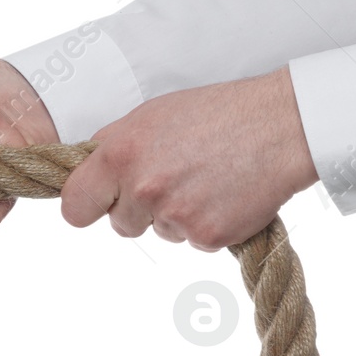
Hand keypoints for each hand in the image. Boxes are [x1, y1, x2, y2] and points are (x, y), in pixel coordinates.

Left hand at [60, 66, 317, 249]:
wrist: (280, 127)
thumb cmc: (215, 114)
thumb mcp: (150, 115)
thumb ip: (112, 145)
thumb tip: (86, 168)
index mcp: (118, 156)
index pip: (74, 207)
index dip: (86, 207)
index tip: (98, 204)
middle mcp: (142, 188)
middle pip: (120, 225)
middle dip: (139, 210)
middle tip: (172, 180)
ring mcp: (175, 215)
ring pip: (159, 232)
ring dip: (175, 216)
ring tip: (205, 180)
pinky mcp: (207, 235)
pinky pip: (193, 241)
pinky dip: (206, 225)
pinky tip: (224, 195)